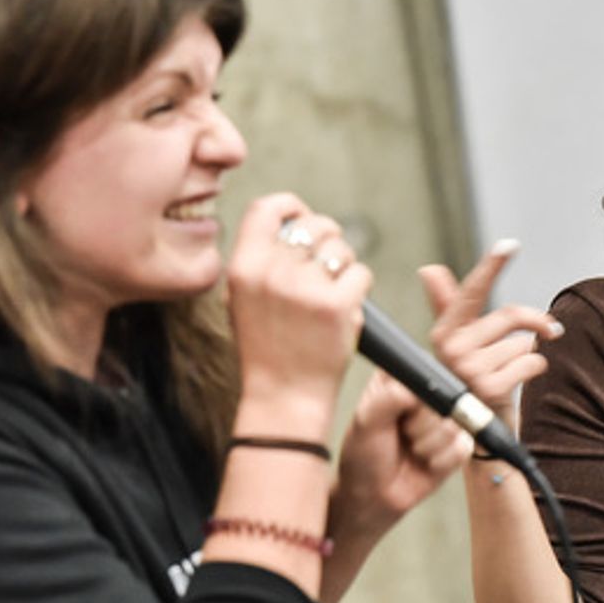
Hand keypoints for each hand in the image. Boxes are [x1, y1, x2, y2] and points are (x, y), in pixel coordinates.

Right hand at [225, 193, 372, 435]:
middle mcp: (272, 272)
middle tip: (329, 261)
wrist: (284, 397)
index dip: (291, 206)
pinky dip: (360, 287)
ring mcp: (306, 288)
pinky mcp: (337, 305)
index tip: (303, 216)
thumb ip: (260, 261)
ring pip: (341, 248)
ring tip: (335, 290)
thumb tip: (290, 223)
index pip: (266, 208)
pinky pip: (361, 273)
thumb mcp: (243, 299)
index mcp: (244, 267)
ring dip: (345, 264)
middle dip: (329, 237)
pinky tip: (347, 306)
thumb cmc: (267, 351)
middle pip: (313, 225)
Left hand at [330, 371, 471, 542]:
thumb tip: (417, 393)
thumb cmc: (364, 456)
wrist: (373, 496)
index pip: (425, 374)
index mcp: (402, 380)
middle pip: (443, 401)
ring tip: (412, 451)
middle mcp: (427, 396)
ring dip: (427, 447)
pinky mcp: (459, 444)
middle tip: (402, 436)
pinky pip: (462, 448)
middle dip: (419, 427)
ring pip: (454, 426)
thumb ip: (388, 399)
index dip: (414, 397)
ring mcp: (446, 420)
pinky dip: (440, 462)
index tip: (397, 414)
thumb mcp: (366, 423)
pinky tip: (425, 464)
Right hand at [418, 240, 562, 419]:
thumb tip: (428, 270)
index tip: (509, 245)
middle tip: (550, 329)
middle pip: (510, 316)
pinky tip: (522, 380)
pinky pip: (531, 361)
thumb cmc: (474, 383)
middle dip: (536, 322)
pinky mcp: (489, 387)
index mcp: (445, 332)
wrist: (478, 432)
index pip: (471, 292)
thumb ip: (448, 307)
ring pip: (524, 342)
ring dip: (531, 353)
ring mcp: (468, 369)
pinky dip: (536, 367)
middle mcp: (451, 348)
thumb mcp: (460, 347)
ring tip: (517, 370)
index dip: (490, 267)